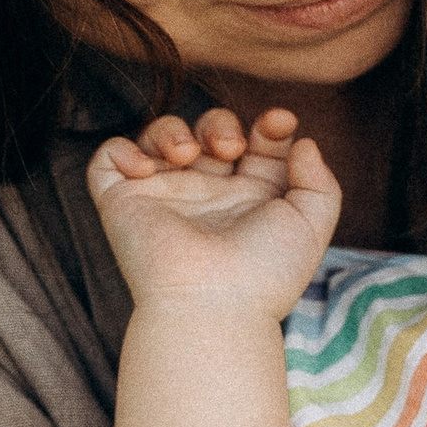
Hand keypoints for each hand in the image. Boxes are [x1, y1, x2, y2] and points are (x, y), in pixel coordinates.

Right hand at [87, 106, 340, 320]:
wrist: (214, 304)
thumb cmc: (265, 272)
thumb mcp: (312, 223)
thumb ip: (319, 180)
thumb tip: (301, 142)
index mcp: (250, 200)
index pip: (255, 144)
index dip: (268, 126)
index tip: (279, 124)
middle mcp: (207, 196)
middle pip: (208, 133)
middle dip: (220, 123)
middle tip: (231, 147)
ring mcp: (163, 198)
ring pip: (159, 138)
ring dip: (173, 129)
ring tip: (190, 154)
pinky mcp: (123, 203)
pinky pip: (107, 160)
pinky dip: (121, 149)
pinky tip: (148, 169)